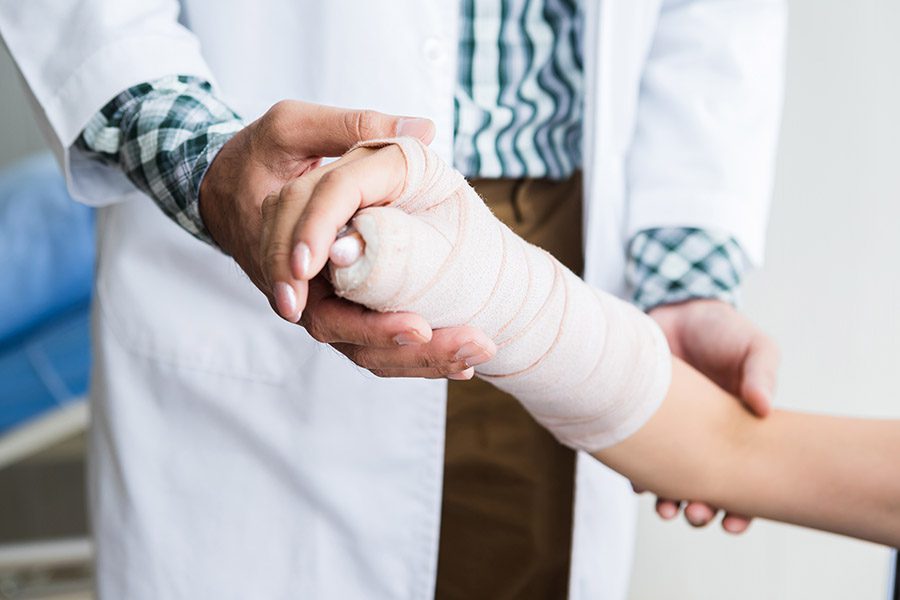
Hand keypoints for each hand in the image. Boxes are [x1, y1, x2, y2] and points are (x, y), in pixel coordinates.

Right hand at [200, 100, 494, 378]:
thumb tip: (426, 130)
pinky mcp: (339, 313)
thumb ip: (353, 127)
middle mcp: (294, 286)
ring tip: (470, 355)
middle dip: (383, 334)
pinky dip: (415, 359)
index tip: (359, 290)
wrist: (228, 196)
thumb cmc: (261, 158)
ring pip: (359, 346)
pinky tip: (464, 363)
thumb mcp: (294, 128)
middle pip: (334, 326)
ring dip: (414, 359)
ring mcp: (316, 304)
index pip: (295, 273)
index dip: (323, 282)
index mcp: (275, 242)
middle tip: (429, 331)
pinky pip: (372, 346)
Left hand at [641, 299, 779, 532]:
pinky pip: (637, 454)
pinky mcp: (643, 419)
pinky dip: (637, 473)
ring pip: (670, 479)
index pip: (745, 481)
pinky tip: (638, 484)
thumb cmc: (723, 331)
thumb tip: (765, 407)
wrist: (678, 308)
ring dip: (668, 500)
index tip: (734, 524)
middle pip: (705, 487)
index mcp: (740, 431)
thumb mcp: (754, 347)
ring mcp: (673, 432)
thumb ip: (761, 374)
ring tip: (666, 509)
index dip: (742, 508)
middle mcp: (705, 439)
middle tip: (698, 515)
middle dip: (702, 509)